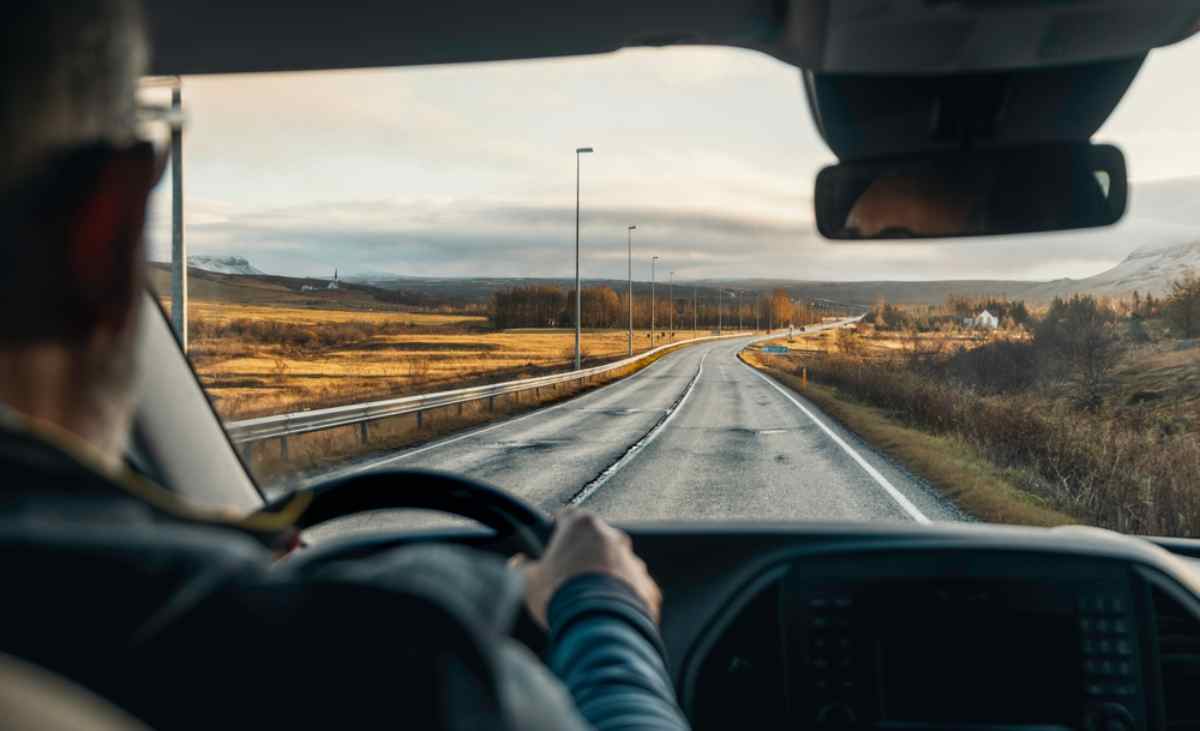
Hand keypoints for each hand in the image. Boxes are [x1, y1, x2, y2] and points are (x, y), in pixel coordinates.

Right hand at [514, 508, 661, 627]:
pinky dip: (623, 598)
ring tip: (590, 600)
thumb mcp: (528, 580)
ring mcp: (633, 562)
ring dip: (606, 576)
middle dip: (585, 555)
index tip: (554, 537)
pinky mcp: (647, 587)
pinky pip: (633, 589)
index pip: (568, 516)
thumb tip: (518, 564)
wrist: (597, 624)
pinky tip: (609, 613)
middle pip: (596, 540)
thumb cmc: (560, 594)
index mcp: (582, 526)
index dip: (558, 527)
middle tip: (569, 576)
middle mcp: (612, 537)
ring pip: (617, 564)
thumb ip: (522, 566)